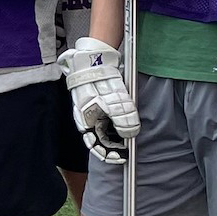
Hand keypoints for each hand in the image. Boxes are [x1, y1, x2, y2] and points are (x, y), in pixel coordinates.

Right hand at [59, 37, 138, 162]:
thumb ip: (123, 121)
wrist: (94, 58)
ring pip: (107, 126)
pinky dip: (118, 119)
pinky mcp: (101, 100)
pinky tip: (127, 116)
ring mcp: (94, 109)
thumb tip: (130, 134)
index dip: (109, 154)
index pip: (96, 145)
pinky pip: (110, 115)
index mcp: (86, 122)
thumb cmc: (98, 81)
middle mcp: (89, 118)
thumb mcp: (114, 103)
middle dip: (115, 143)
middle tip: (128, 145)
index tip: (122, 157)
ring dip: (118, 130)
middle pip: (102, 137)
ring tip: (130, 130)